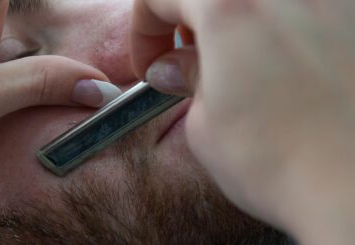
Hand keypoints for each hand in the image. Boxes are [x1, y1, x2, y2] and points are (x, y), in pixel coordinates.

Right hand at [131, 0, 354, 242]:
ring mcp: (327, 2)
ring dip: (232, 21)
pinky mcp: (353, 20)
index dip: (144, 31)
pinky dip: (276, 28)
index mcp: (228, 6)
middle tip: (186, 59)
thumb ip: (185, 80)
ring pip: (256, 2)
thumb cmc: (282, 163)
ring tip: (235, 62)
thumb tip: (172, 68)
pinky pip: (300, 12)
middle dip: (185, 20)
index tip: (151, 62)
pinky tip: (280, 67)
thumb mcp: (205, 124)